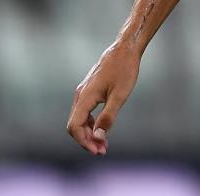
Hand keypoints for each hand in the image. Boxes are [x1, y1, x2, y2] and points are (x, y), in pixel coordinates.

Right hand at [66, 41, 139, 155]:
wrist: (125, 49)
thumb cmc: (124, 70)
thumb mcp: (120, 96)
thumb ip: (108, 118)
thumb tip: (98, 138)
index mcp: (85, 97)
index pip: (74, 127)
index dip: (84, 142)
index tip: (99, 150)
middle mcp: (80, 96)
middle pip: (75, 125)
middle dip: (87, 140)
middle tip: (103, 151)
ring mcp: (83, 92)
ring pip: (79, 119)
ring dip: (89, 133)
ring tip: (104, 143)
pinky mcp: (89, 90)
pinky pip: (84, 112)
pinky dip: (90, 123)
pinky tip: (101, 128)